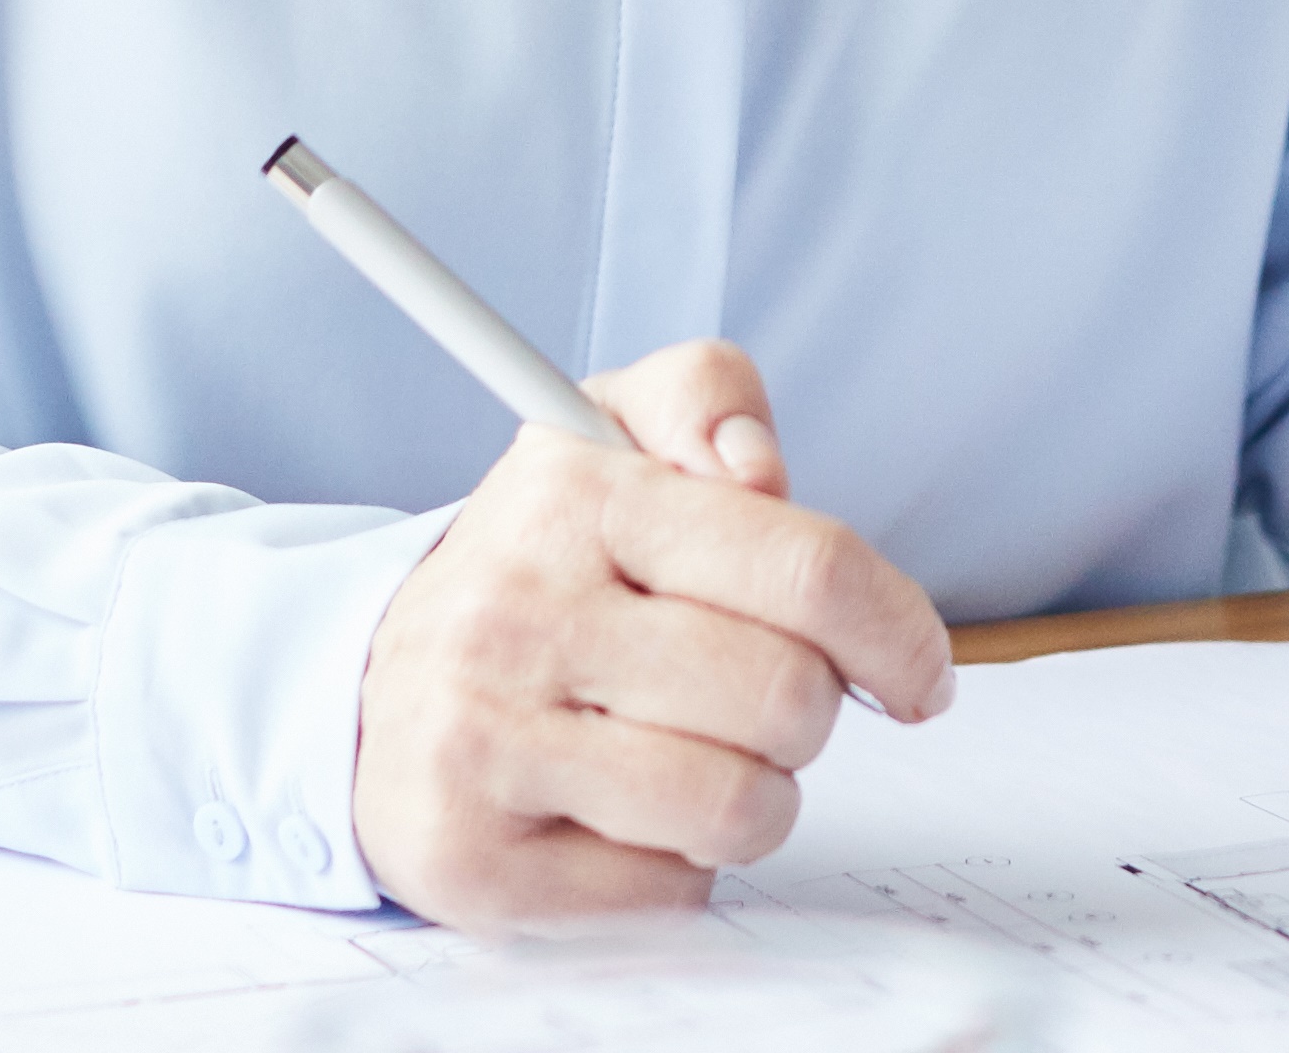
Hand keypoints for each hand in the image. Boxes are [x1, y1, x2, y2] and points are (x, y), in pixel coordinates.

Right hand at [348, 339, 953, 923]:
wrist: (372, 694)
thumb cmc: (538, 569)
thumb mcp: (608, 433)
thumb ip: (706, 396)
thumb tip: (759, 468)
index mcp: (574, 495)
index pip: (807, 566)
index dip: (896, 628)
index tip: (916, 669)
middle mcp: (517, 612)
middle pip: (788, 700)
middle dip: (804, 713)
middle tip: (756, 701)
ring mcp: (484, 743)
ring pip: (739, 807)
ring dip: (752, 796)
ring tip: (693, 758)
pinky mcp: (471, 862)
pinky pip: (668, 891)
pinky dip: (676, 865)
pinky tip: (624, 816)